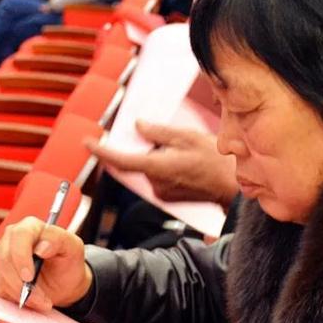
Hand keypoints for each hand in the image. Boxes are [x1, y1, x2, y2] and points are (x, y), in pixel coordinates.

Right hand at [0, 217, 92, 311]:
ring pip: (1, 276)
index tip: (29, 277)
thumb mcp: (73, 249)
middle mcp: (11, 238)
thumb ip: (60, 241)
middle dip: (22, 283)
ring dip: (21, 294)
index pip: (19, 236)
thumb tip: (41, 247)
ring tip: (42, 301)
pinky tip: (32, 301)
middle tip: (41, 298)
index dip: (21, 257)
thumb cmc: (68, 261)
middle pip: (5, 258)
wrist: (63, 281)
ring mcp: (1, 256)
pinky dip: (15, 298)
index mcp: (31, 226)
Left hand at [86, 121, 238, 208]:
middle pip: (137, 160)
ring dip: (157, 155)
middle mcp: (155, 183)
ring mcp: (162, 191)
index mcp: (157, 167)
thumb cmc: (216, 162)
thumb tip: (139, 127)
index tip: (88, 142)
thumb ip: (158, 131)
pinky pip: (158, 175)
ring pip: (149, 167)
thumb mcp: (187, 137)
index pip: (120, 160)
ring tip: (182, 149)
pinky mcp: (169, 195)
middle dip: (144, 147)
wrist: (234, 187)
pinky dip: (164, 164)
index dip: (101, 151)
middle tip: (163, 137)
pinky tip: (184, 159)